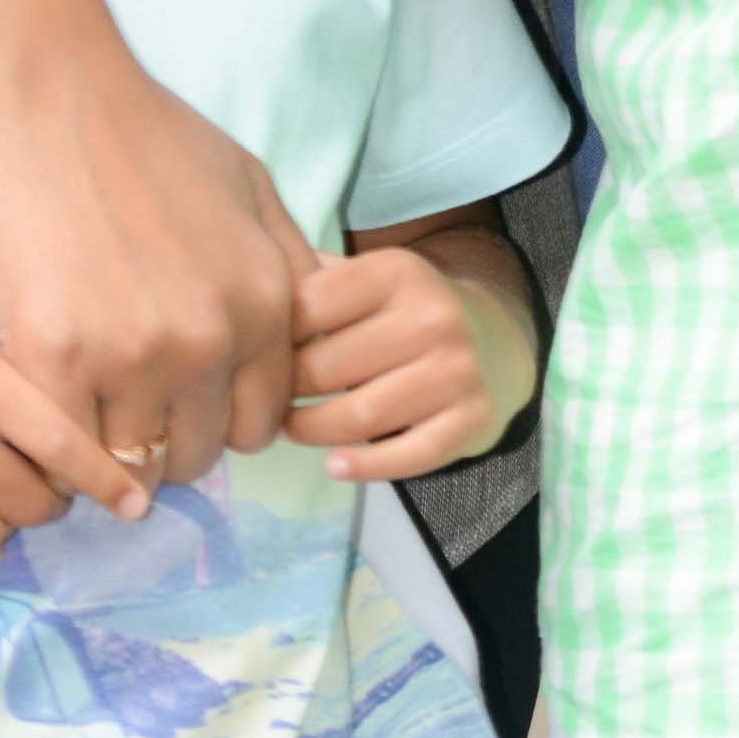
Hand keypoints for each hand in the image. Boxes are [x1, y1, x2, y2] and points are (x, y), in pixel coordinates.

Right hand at [0, 39, 312, 489]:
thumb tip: (314, 327)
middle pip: (197, 452)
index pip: (259, 424)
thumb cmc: (140, 125)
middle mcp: (210, 338)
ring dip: (109, 440)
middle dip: (167, 433)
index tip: (183, 393)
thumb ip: (290, 262)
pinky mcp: (55, 358)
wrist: (41, 84)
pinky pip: (69, 447)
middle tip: (126, 393)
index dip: (218, 415)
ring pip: (132, 462)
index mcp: (263, 300)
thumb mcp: (247, 181)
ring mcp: (133, 354)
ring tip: (83, 394)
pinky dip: (60, 436)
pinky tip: (48, 391)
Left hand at [283, 243, 531, 482]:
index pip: (309, 308)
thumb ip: (312, 279)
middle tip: (269, 399)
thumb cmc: (405, 310)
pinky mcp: (472, 419)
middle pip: (326, 367)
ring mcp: (456, 371)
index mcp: (397, 270)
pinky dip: (363, 466)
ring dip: (311, 431)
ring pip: (358, 417)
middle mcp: (432, 316)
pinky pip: (406, 456)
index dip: (274, 337)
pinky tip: (335, 464)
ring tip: (293, 428)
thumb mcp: (367, 278)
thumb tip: (245, 294)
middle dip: (286, 390)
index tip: (259, 354)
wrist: (493, 341)